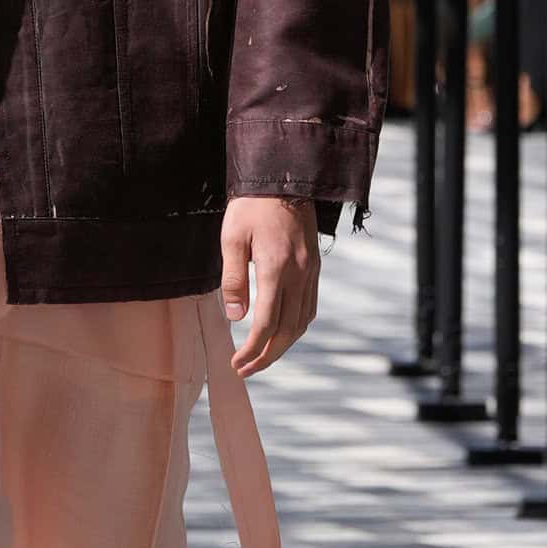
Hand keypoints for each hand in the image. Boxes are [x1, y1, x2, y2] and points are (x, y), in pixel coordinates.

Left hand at [220, 196, 319, 377]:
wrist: (284, 178)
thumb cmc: (251, 206)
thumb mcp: (232, 239)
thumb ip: (233, 280)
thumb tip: (234, 317)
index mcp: (276, 269)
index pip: (266, 323)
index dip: (252, 349)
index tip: (236, 362)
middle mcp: (299, 274)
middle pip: (287, 330)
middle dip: (266, 355)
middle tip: (245, 369)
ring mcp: (310, 272)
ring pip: (302, 322)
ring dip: (283, 345)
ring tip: (261, 357)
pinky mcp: (314, 267)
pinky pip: (309, 307)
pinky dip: (296, 327)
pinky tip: (282, 332)